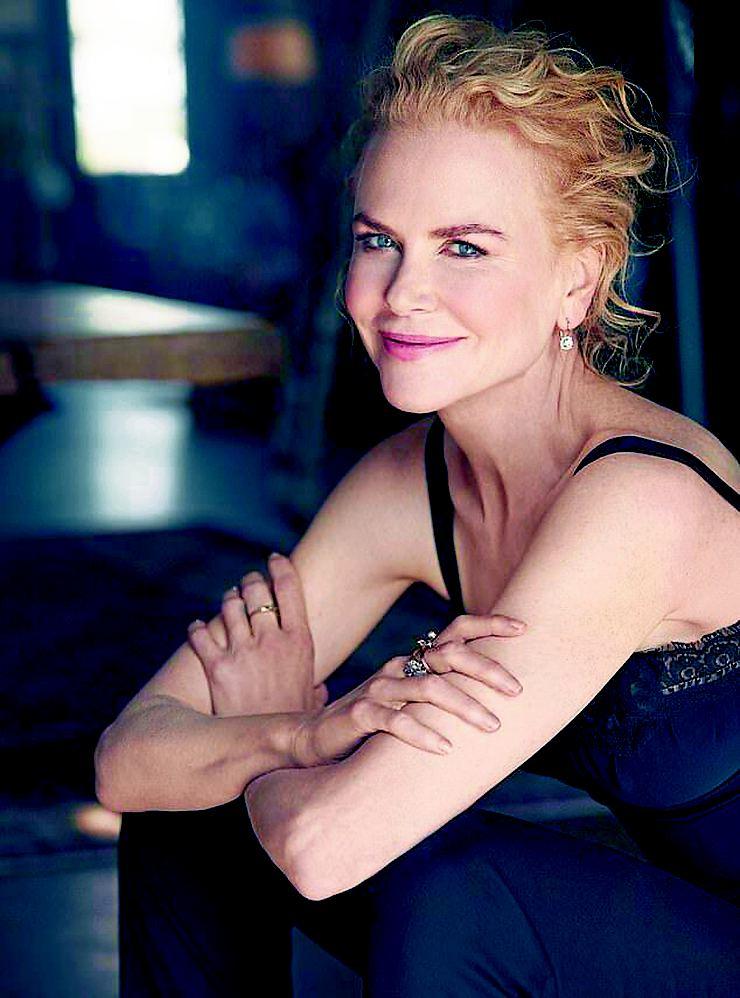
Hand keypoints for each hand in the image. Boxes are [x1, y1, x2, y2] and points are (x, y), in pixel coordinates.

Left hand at [187, 553, 326, 716]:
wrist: (268, 750)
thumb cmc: (295, 725)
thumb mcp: (314, 702)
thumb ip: (317, 690)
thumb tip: (320, 690)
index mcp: (299, 642)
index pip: (290, 589)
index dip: (281, 568)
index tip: (275, 559)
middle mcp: (271, 640)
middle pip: (256, 591)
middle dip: (251, 581)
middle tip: (248, 581)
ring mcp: (242, 651)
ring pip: (229, 606)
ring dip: (228, 599)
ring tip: (228, 599)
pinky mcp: (216, 667)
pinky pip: (201, 635)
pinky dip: (197, 628)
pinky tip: (197, 627)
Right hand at [291, 612, 525, 766]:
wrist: (315, 739)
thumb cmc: (374, 722)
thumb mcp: (412, 702)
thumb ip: (444, 693)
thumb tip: (499, 699)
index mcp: (416, 659)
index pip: (457, 631)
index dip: (490, 624)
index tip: (524, 627)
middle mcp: (400, 666)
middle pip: (449, 655)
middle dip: (487, 669)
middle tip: (517, 691)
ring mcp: (379, 689)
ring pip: (428, 688)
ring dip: (465, 706)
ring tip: (492, 726)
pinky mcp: (360, 715)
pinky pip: (395, 722)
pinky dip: (423, 734)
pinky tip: (445, 749)